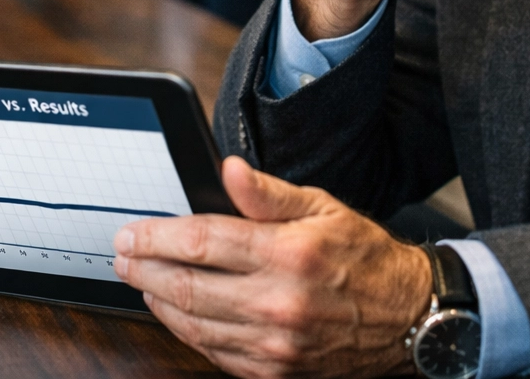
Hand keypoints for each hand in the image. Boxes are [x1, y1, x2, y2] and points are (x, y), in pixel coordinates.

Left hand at [115, 156, 430, 378]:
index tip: (131, 233)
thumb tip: (228, 171)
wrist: (408, 318)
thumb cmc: (366, 258)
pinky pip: (215, 353)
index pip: (202, 242)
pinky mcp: (276, 371)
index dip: (156, 237)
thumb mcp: (323, 208)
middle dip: (144, 268)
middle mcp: (279, 302)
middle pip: (188, 286)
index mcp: (289, 254)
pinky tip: (174, 312)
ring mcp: (276, 343)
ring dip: (158, 300)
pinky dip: (186, 332)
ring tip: (140, 280)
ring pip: (195, 323)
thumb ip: (268, 194)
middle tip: (121, 255)